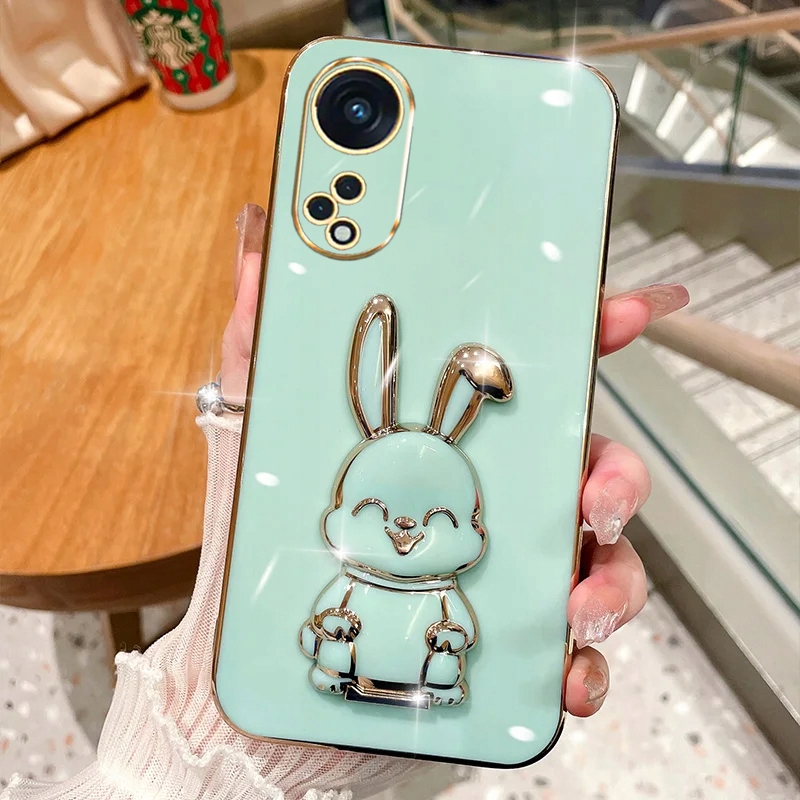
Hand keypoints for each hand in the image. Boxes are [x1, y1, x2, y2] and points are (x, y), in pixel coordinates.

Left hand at [221, 204, 689, 719]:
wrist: (256, 658)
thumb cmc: (266, 538)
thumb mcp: (258, 428)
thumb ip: (263, 342)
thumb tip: (260, 246)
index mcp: (452, 443)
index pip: (533, 380)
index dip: (588, 337)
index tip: (622, 311)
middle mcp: (494, 498)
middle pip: (588, 471)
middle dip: (615, 477)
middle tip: (593, 496)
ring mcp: (505, 570)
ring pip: (597, 561)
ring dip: (610, 578)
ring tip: (577, 603)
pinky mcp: (502, 645)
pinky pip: (565, 654)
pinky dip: (580, 665)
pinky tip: (562, 674)